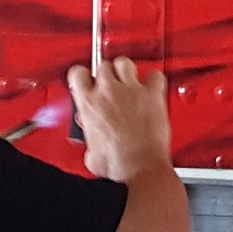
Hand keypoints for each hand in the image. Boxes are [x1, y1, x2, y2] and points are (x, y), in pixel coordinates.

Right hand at [67, 54, 173, 186]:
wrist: (142, 168)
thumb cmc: (119, 164)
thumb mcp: (92, 154)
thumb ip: (89, 139)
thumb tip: (92, 142)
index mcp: (89, 105)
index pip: (78, 73)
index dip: (82, 76)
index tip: (87, 81)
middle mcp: (109, 92)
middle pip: (103, 66)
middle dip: (106, 75)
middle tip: (111, 87)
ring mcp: (132, 91)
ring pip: (125, 63)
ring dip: (126, 71)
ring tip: (128, 82)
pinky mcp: (152, 95)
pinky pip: (154, 75)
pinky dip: (154, 79)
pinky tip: (152, 87)